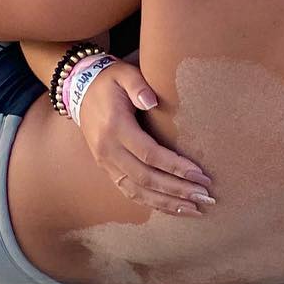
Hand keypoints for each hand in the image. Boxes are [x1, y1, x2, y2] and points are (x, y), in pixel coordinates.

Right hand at [76, 61, 214, 216]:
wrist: (79, 91)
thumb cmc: (109, 82)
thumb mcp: (123, 74)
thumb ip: (138, 85)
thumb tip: (152, 101)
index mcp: (115, 128)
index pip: (149, 154)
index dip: (175, 167)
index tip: (200, 175)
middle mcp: (108, 150)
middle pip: (146, 178)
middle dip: (177, 190)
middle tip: (204, 197)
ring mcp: (106, 163)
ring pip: (137, 192)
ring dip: (167, 203)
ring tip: (194, 209)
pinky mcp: (107, 169)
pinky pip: (129, 192)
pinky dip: (151, 203)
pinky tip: (171, 208)